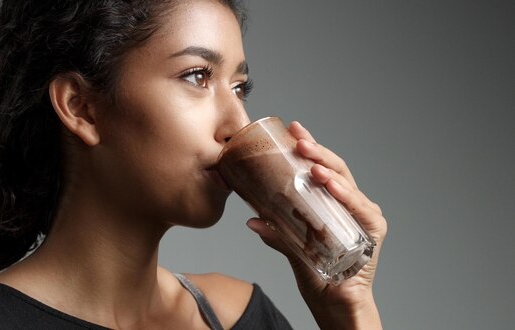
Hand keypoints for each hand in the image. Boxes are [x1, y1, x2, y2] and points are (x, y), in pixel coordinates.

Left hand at [246, 121, 386, 327]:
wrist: (334, 305)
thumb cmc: (318, 274)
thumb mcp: (292, 249)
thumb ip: (276, 234)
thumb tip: (251, 220)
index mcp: (332, 204)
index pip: (321, 169)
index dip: (309, 148)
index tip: (292, 130)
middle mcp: (350, 205)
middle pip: (334, 170)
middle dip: (316, 151)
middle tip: (298, 138)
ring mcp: (363, 216)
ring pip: (346, 184)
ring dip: (327, 169)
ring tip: (309, 159)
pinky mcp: (372, 232)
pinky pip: (360, 209)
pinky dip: (345, 195)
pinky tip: (330, 184)